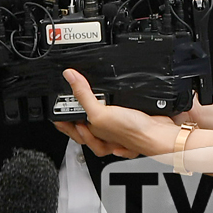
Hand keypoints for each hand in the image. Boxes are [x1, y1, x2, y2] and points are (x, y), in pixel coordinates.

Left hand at [53, 69, 177, 158]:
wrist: (158, 133)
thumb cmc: (132, 132)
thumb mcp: (100, 113)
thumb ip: (84, 95)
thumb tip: (70, 77)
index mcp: (95, 135)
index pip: (73, 130)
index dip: (62, 121)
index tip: (54, 112)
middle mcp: (105, 135)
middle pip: (85, 128)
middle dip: (75, 120)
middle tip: (66, 108)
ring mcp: (117, 130)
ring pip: (101, 124)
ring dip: (93, 117)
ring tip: (86, 106)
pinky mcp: (128, 121)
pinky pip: (116, 119)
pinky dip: (113, 114)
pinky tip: (114, 109)